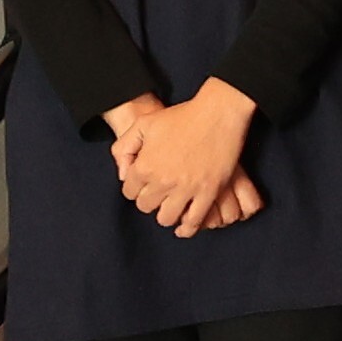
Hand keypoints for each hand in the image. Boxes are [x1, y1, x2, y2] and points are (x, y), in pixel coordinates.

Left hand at [114, 81, 256, 234]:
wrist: (218, 113)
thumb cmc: (182, 116)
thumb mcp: (143, 124)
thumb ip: (124, 148)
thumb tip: (123, 174)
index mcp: (144, 166)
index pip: (129, 192)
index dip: (136, 187)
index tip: (145, 183)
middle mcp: (162, 181)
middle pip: (146, 206)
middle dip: (150, 200)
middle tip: (160, 193)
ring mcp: (186, 189)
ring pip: (167, 218)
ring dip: (167, 214)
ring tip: (172, 206)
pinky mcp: (209, 192)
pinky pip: (194, 220)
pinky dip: (188, 227)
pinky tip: (186, 226)